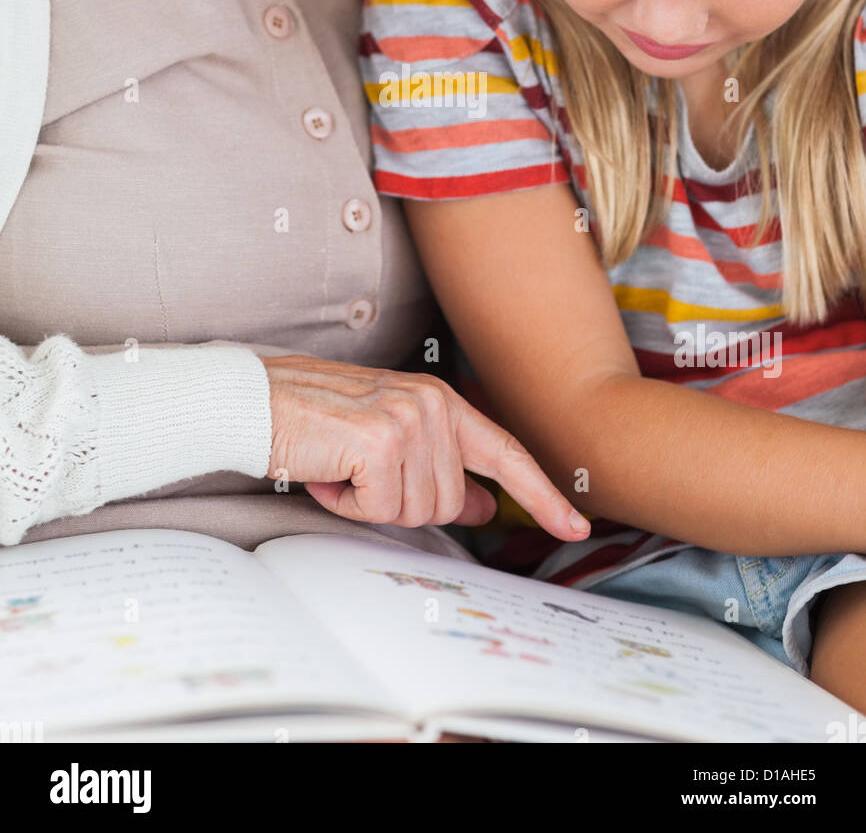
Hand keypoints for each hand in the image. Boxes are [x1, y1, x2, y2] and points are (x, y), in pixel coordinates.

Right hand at [262, 355, 589, 541]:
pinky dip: (348, 502)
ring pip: (417, 511)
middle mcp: (432, 404)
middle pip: (451, 504)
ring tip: (340, 465)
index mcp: (439, 400)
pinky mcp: (381, 442)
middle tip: (358, 472)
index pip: (505, 454)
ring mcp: (410, 421)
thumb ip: (441, 468)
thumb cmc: (312, 418)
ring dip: (371, 503)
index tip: (574, 527)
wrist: (252, 400)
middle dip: (401, 504)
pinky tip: (328, 469)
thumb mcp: (386, 439)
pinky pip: (381, 509)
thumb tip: (485, 506)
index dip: (542, 496)